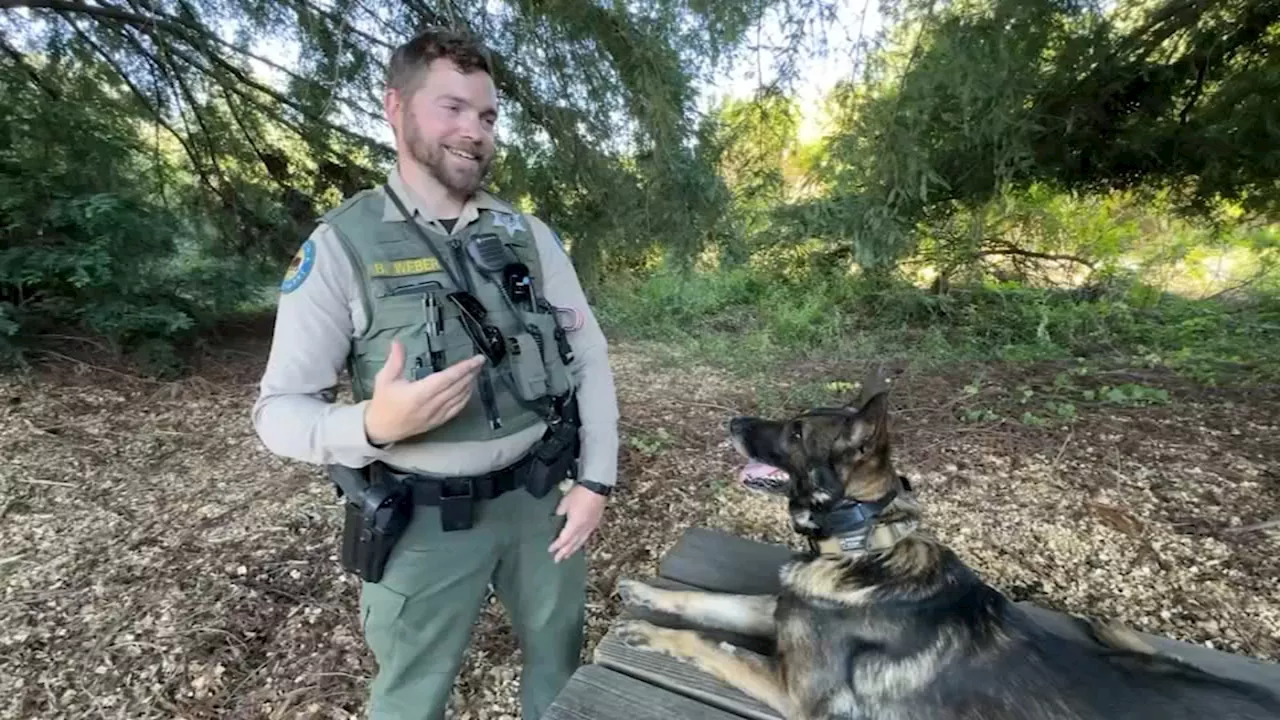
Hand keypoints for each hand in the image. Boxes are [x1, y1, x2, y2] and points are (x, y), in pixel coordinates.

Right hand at [363, 340, 485, 444]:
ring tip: (476, 372)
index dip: (463, 368)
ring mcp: (436, 415)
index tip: (476, 359)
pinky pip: (456, 409)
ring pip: (459, 398)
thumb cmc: (383, 402)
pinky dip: (465, 398)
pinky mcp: (438, 422)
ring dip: (470, 384)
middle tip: (480, 362)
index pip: (447, 378)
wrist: (380, 428)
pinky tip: (469, 390)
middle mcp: (430, 405)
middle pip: (457, 387)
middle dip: (471, 373)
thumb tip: (397, 341)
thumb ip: (395, 359)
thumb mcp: (385, 378)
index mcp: (419, 393)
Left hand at [548, 485, 606, 562]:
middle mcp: (583, 528)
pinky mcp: (595, 523)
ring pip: (580, 542)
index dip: (557, 545)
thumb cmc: (581, 493)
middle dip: (564, 552)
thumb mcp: (565, 501)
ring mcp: (590, 526)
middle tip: (557, 560)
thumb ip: (560, 511)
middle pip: (572, 544)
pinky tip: (579, 544)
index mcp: (575, 524)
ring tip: (567, 555)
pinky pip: (586, 537)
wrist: (597, 487)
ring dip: (573, 549)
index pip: (564, 539)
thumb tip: (558, 516)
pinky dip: (581, 543)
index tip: (550, 550)